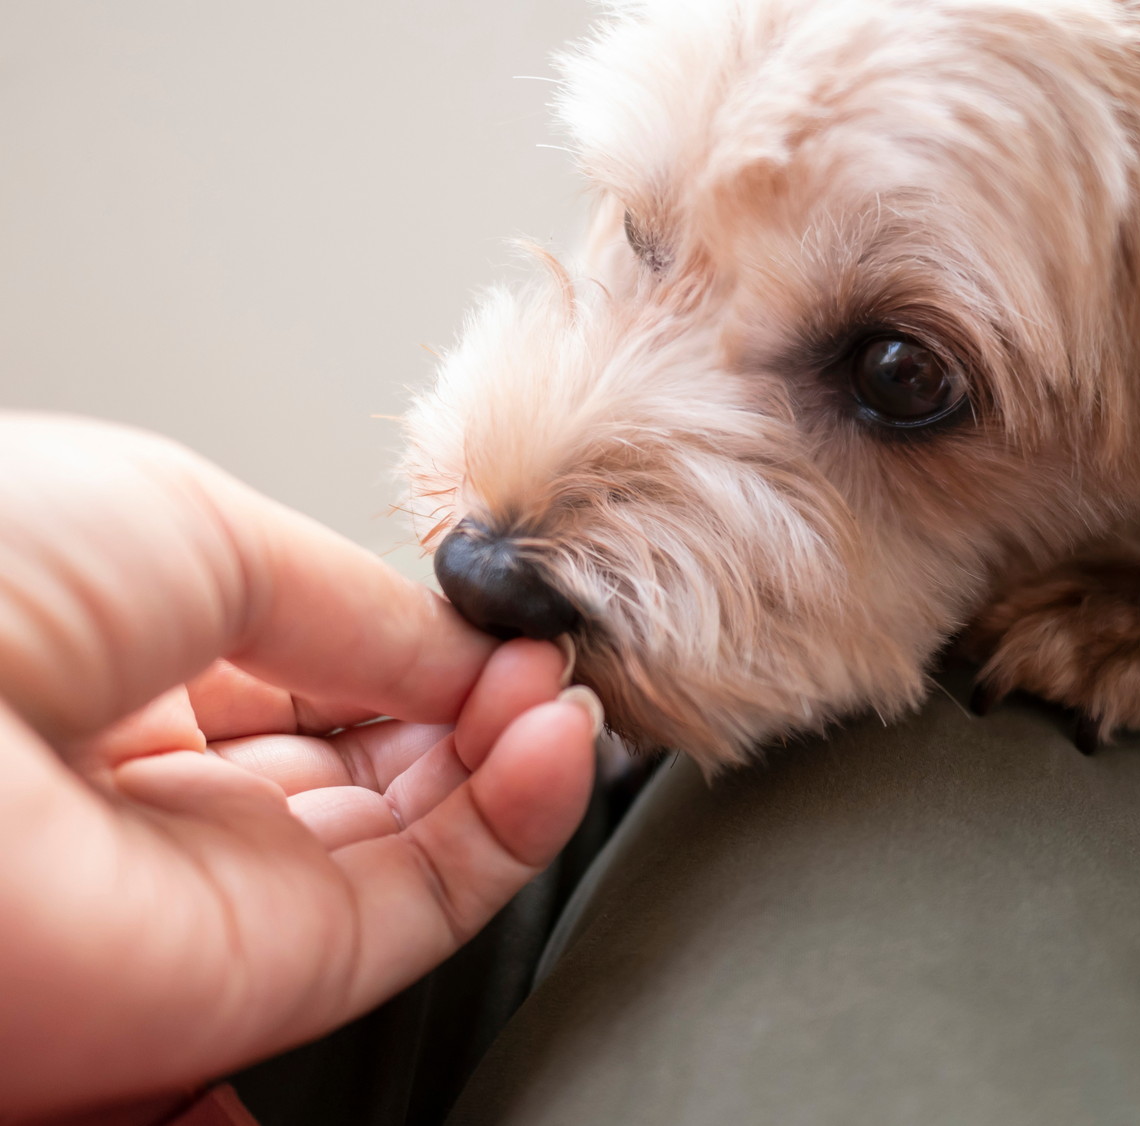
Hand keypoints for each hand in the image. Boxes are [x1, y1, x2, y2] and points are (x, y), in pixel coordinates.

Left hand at [0, 415, 598, 1118]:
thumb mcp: (206, 530)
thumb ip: (364, 608)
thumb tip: (475, 644)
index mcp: (148, 666)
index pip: (334, 668)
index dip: (431, 643)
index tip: (503, 615)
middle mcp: (190, 784)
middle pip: (392, 754)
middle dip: (483, 699)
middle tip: (540, 656)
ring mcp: (236, 881)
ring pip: (430, 832)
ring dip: (518, 754)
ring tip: (555, 694)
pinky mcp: (280, 968)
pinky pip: (436, 900)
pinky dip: (518, 825)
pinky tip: (552, 746)